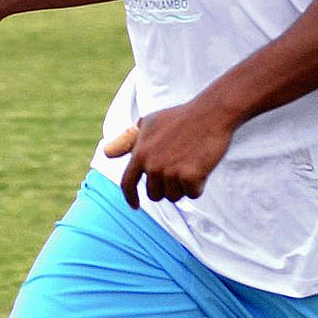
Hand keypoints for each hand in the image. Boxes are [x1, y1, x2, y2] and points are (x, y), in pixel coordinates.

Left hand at [101, 98, 237, 206]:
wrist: (211, 112)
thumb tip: (106, 153)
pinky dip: (200, 185)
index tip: (135, 205)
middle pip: (155, 195)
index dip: (130, 197)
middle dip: (167, 187)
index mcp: (140, 153)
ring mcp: (170, 171)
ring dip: (184, 186)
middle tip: (181, 167)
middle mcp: (152, 165)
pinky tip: (203, 166)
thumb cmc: (181, 117)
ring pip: (175, 196)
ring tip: (192, 163)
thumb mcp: (150, 123)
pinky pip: (193, 194)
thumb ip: (129, 140)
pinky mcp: (190, 175)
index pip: (127, 183)